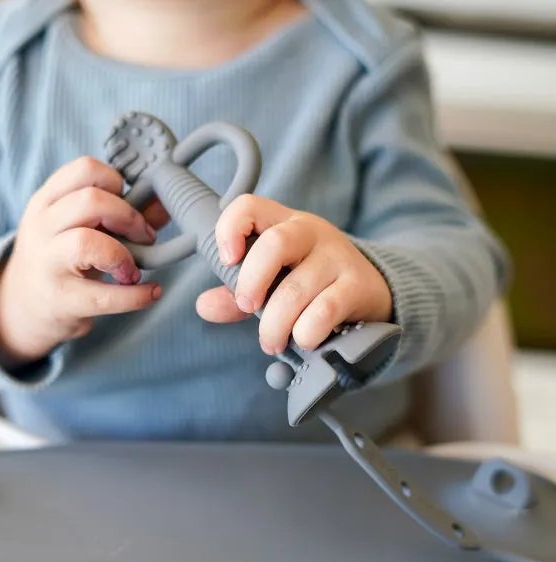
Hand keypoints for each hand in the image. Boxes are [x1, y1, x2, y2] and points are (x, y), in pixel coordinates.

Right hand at [0, 157, 168, 368]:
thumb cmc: (64, 259)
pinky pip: (103, 296)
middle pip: (90, 200)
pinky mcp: (60, 299)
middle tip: (144, 238)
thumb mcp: (85, 228)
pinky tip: (151, 292)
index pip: (85, 169)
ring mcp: (47, 263)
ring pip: (85, 242)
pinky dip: (137, 295)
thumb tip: (166, 202)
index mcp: (48, 200)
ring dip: (123, 255)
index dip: (117, 183)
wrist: (26, 305)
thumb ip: (125, 214)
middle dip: (129, 217)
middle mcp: (42, 226)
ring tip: (133, 271)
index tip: (130, 203)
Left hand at [196, 195, 392, 354]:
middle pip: (274, 244)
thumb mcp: (272, 281)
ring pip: (295, 290)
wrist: (371, 290)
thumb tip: (204, 305)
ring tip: (271, 341)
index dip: (230, 228)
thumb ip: (236, 293)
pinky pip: (324, 310)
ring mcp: (336, 256)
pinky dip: (305, 332)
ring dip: (275, 324)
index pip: (249, 206)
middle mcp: (310, 232)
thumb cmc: (311, 283)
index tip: (226, 259)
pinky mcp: (356, 284)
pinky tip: (303, 340)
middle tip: (247, 307)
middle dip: (251, 282)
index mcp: (282, 223)